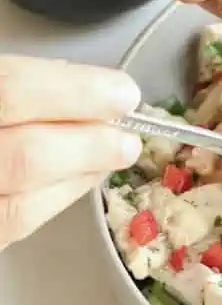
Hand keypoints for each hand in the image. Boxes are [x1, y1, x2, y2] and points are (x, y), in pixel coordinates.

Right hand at [0, 55, 140, 249]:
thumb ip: (9, 80)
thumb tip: (74, 80)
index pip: (10, 91)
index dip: (74, 92)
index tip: (121, 91)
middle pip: (23, 155)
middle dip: (88, 143)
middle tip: (127, 134)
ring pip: (20, 201)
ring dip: (80, 175)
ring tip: (116, 152)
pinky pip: (13, 223)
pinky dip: (56, 199)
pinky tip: (83, 177)